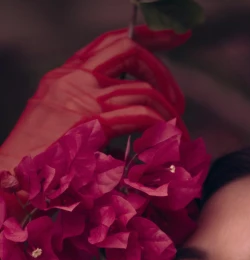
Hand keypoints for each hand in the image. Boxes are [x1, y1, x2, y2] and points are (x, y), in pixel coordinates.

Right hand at [0, 26, 189, 172]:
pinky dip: (162, 125)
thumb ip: (94, 121)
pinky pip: (140, 114)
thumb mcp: (63, 129)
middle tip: (177, 100)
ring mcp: (82, 99)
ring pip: (142, 87)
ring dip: (168, 108)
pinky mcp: (93, 123)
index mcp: (65, 78)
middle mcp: (73, 79)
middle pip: (129, 50)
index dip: (145, 36)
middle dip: (161, 68)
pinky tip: (169, 139)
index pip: (109, 44)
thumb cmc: (36, 166)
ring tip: (177, 130)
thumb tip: (130, 131)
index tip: (173, 35)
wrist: (10, 177)